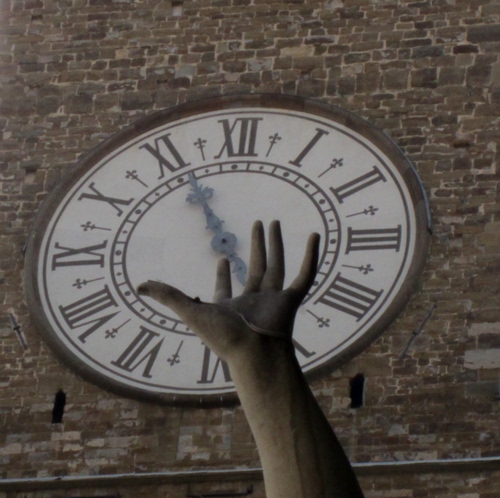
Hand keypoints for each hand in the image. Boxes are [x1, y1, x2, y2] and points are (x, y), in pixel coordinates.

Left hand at [137, 220, 319, 360]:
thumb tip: (137, 285)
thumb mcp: (190, 310)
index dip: (222, 273)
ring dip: (277, 244)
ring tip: (275, 221)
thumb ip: (167, 295)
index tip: (222, 257)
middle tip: (257, 224)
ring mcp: (273, 300)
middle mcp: (252, 301)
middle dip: (256, 247)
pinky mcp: (292, 300)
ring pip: (277, 265)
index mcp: (230, 306)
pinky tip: (314, 237)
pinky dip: (311, 257)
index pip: (226, 286)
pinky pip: (305, 275)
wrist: (253, 354)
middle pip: (256, 268)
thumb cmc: (222, 337)